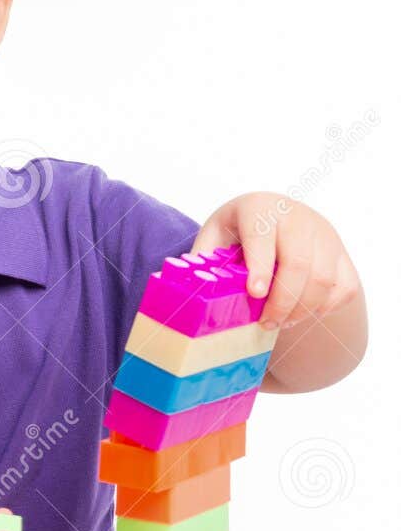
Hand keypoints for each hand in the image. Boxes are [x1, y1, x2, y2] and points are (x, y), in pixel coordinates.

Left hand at [191, 195, 360, 331]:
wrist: (281, 216)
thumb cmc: (240, 231)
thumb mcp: (216, 235)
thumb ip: (203, 258)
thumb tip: (187, 290)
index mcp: (260, 207)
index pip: (262, 235)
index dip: (260, 266)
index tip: (254, 293)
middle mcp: (297, 217)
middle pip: (298, 264)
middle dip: (281, 301)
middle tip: (265, 323)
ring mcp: (325, 236)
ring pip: (323, 280)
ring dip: (301, 310)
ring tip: (278, 322)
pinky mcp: (342, 256)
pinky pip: (342, 289)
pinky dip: (322, 310)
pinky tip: (300, 315)